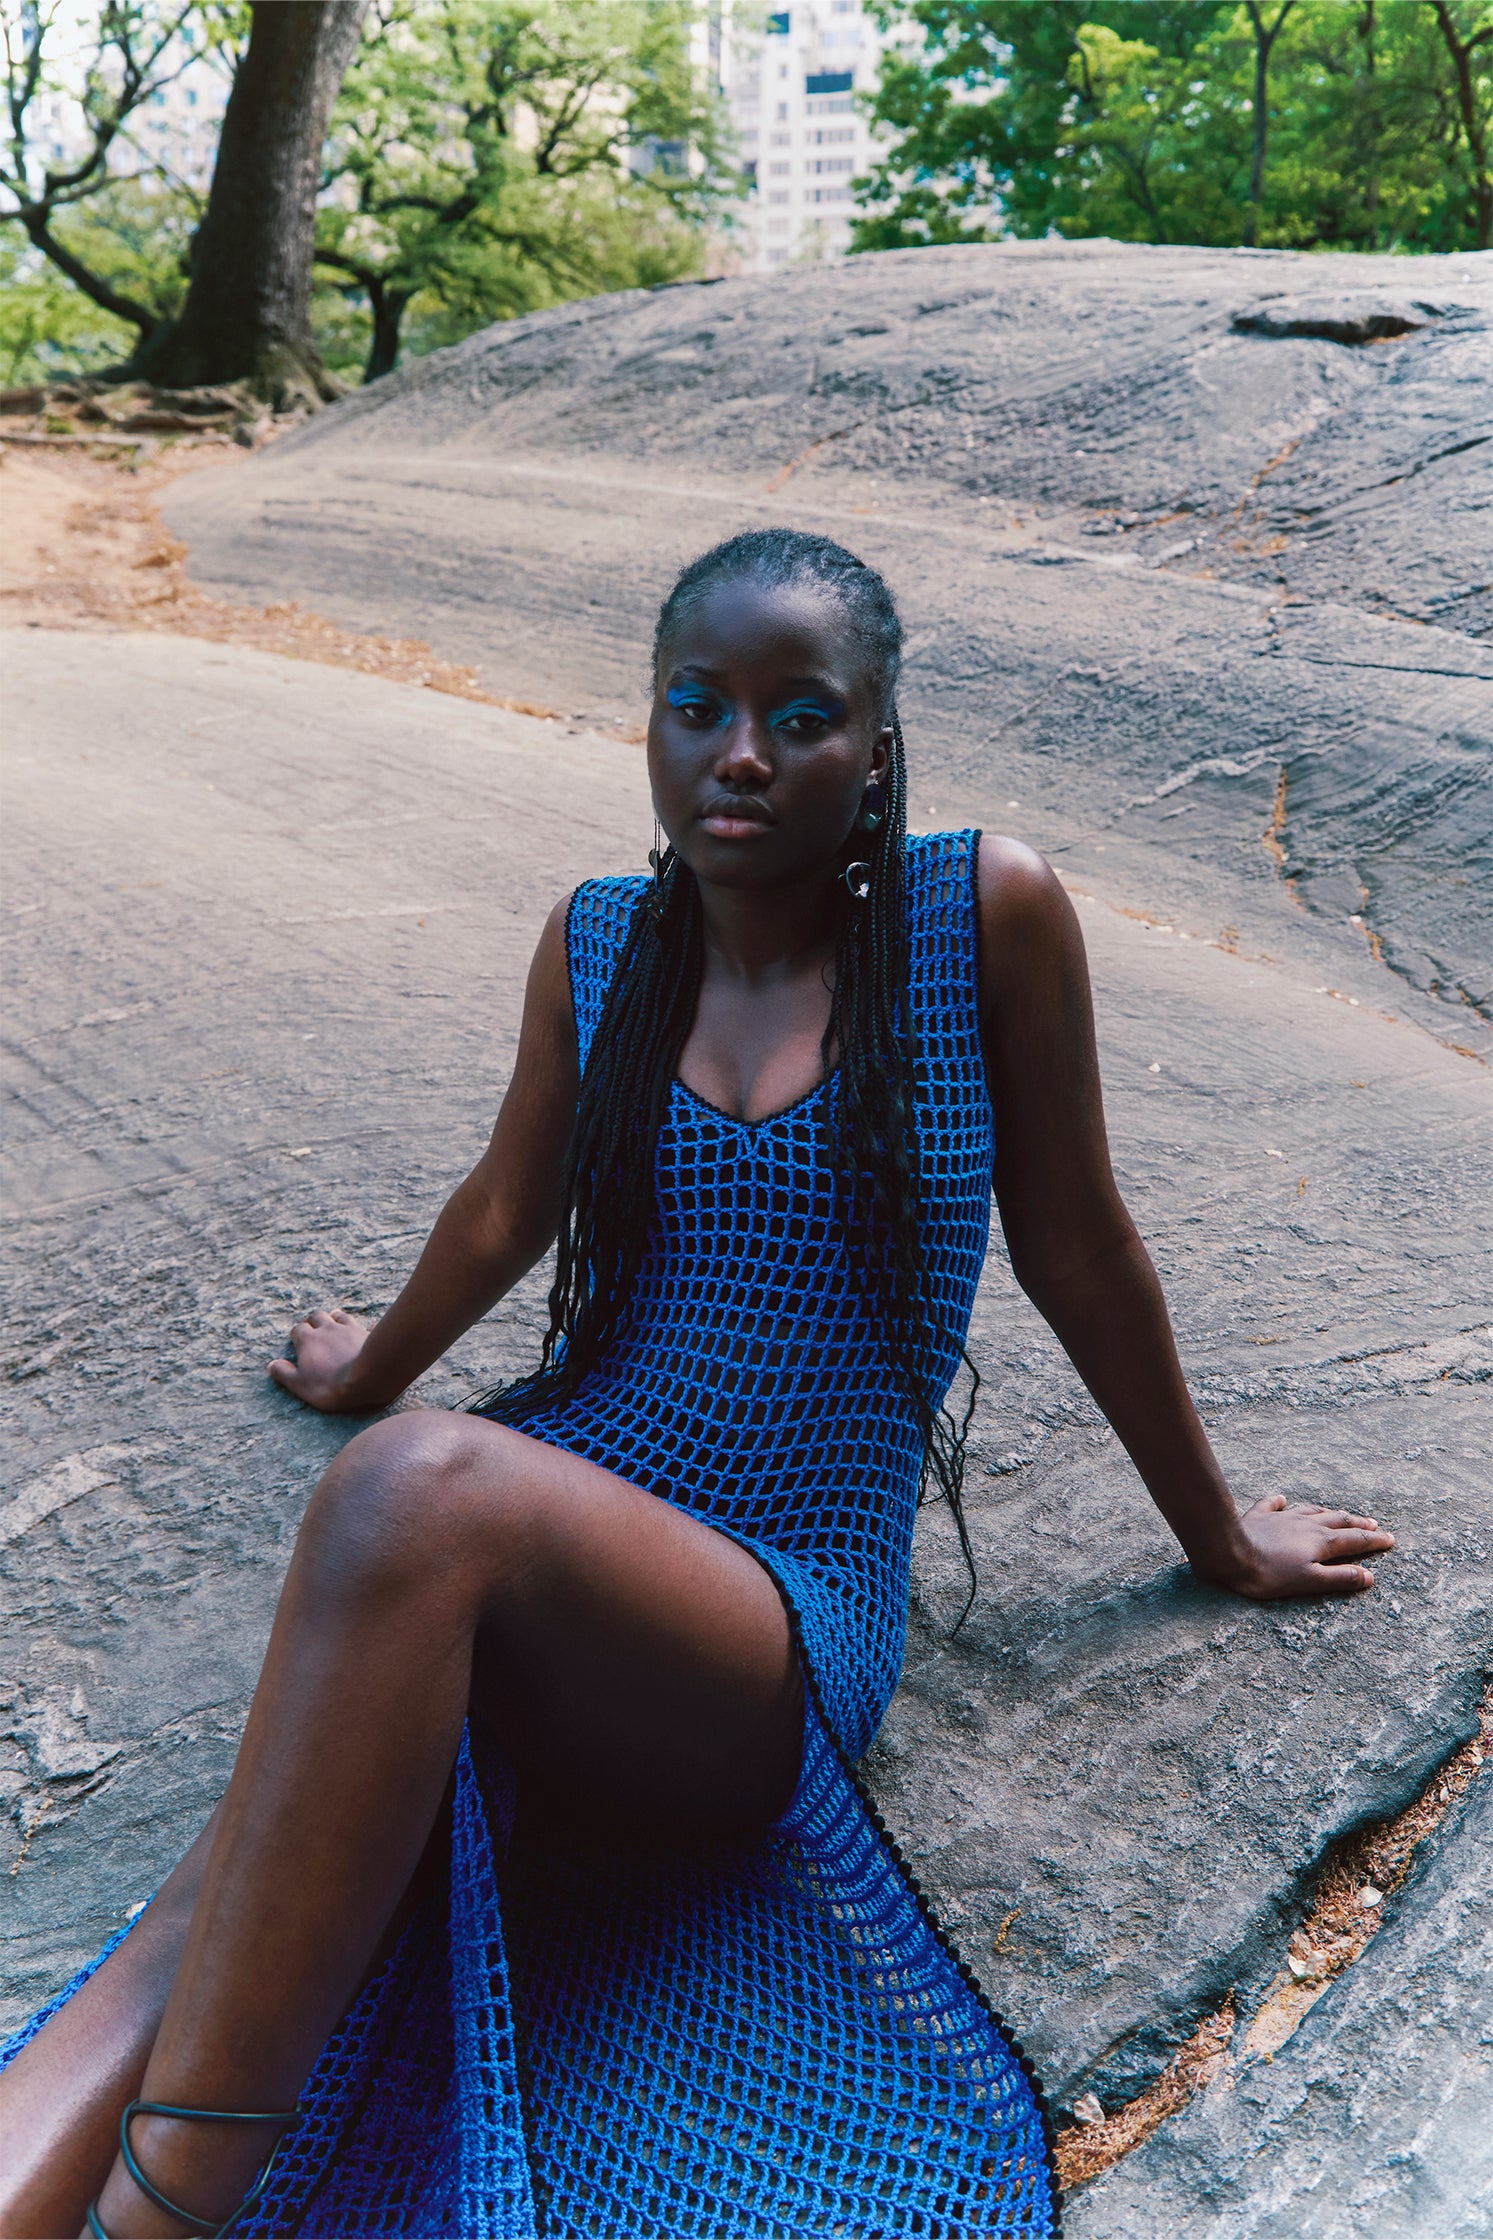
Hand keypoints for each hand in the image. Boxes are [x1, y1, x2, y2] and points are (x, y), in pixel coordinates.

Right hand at [269, 1308, 377, 1412]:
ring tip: (334, 1322)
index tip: (298, 1341)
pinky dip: (364, 1328)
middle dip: (314, 1321)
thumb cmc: (330, 1385)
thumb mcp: (300, 1385)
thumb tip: (271, 1365)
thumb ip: (284, 1374)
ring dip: (335, 1318)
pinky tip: (368, 1329)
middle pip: (317, 1316)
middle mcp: (327, 1329)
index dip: (297, 1335)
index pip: (298, 1329)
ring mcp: (349, 1329)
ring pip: (339, 1316)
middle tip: (314, 1329)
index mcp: (308, 1340)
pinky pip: (366, 1325)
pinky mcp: (367, 1334)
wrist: (367, 1378)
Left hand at [1198, 1494, 1394, 1600]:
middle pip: (1338, 1521)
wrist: (1229, 1552)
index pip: (1356, 1540)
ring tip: (1339, 1513)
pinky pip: (1272, 1505)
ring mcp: (1282, 1518)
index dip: (1375, 1541)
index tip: (1391, 1540)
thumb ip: (1340, 1578)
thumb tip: (1369, 1576)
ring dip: (1329, 1512)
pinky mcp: (1258, 1516)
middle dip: (1359, 1523)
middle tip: (1375, 1523)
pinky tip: (1282, 1499)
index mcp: (1322, 1542)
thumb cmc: (1270, 1574)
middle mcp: (1306, 1525)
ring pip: (1312, 1511)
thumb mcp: (1310, 1582)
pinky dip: (1280, 1502)